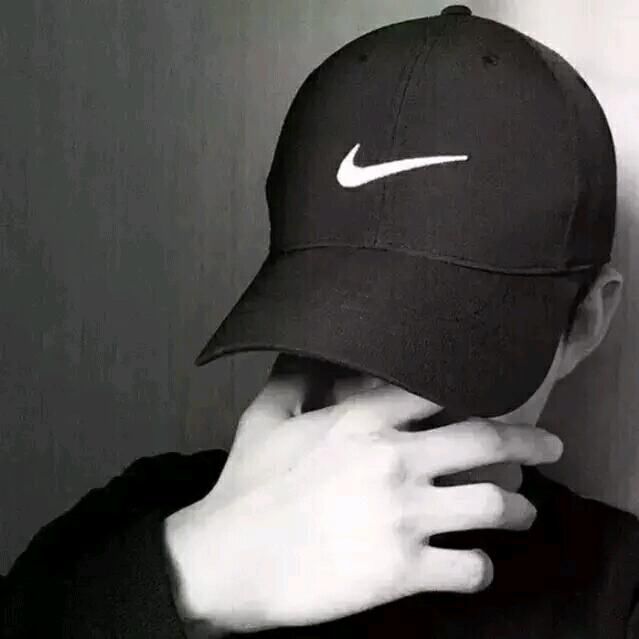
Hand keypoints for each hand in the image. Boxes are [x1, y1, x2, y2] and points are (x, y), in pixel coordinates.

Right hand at [165, 370, 562, 632]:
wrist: (229, 557)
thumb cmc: (247, 485)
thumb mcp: (265, 417)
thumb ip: (293, 377)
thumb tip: (302, 349)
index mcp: (364, 419)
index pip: (442, 393)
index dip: (479, 395)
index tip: (498, 402)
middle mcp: (394, 459)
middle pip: (486, 442)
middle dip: (529, 444)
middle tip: (549, 447)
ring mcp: (404, 515)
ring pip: (492, 506)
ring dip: (517, 511)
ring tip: (524, 513)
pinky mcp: (403, 569)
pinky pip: (469, 568)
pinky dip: (482, 568)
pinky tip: (478, 565)